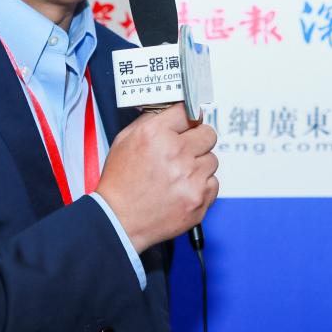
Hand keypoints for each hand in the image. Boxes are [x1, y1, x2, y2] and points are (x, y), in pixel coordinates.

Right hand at [96, 105, 218, 252]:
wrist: (118, 221)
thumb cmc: (120, 182)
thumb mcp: (125, 140)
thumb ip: (151, 120)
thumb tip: (174, 110)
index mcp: (156, 134)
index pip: (189, 111)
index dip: (188, 118)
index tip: (189, 122)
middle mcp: (176, 153)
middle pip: (208, 134)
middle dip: (197, 140)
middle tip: (184, 151)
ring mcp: (190, 178)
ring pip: (212, 160)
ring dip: (199, 165)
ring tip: (178, 175)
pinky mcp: (199, 199)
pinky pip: (213, 183)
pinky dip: (201, 186)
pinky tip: (182, 190)